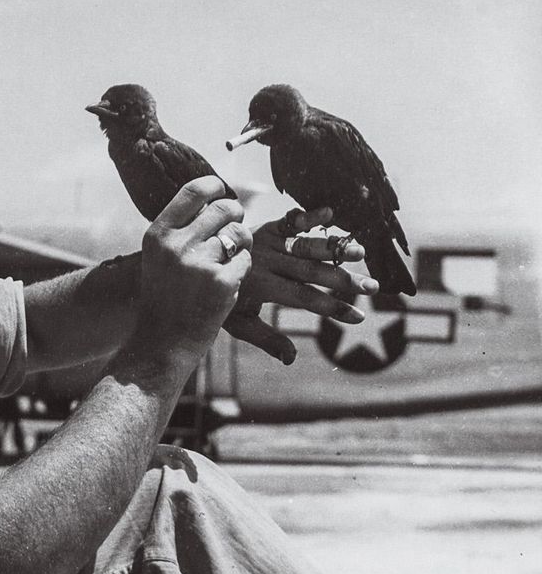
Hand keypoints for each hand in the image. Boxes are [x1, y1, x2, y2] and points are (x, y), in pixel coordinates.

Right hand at [138, 176, 252, 359]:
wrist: (161, 343)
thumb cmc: (164, 296)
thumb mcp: (160, 256)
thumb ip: (182, 228)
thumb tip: (216, 196)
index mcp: (158, 234)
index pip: (194, 191)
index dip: (215, 187)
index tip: (221, 193)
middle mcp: (176, 245)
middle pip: (224, 208)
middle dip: (236, 217)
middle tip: (232, 233)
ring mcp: (198, 264)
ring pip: (239, 234)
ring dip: (241, 245)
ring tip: (226, 262)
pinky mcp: (221, 283)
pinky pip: (245, 260)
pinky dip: (240, 271)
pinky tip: (224, 286)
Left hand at [222, 206, 379, 364]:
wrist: (201, 261)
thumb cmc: (225, 297)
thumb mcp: (239, 323)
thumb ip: (266, 339)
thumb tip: (291, 360)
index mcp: (260, 285)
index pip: (302, 298)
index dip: (331, 307)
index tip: (359, 317)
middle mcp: (266, 262)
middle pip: (310, 271)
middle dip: (343, 280)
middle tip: (372, 288)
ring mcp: (267, 242)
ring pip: (304, 245)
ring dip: (333, 248)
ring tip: (361, 252)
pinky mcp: (268, 227)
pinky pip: (288, 221)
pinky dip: (307, 216)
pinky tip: (330, 213)